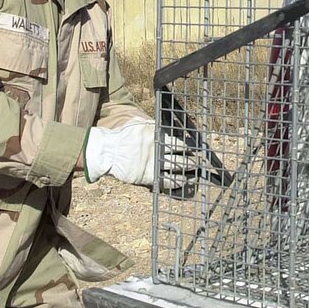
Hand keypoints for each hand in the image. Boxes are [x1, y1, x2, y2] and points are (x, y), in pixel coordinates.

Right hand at [84, 120, 201, 190]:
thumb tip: (167, 125)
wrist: (107, 150)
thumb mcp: (140, 126)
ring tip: (196, 170)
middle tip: (200, 160)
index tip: (197, 147)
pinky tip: (185, 182)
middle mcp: (158, 149)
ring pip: (178, 167)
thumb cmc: (123, 136)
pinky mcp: (149, 177)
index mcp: (157, 135)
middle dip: (194, 158)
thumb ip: (154, 127)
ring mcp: (154, 163)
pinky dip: (178, 182)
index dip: (189, 145)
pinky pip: (168, 181)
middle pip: (182, 153)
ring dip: (189, 169)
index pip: (179, 141)